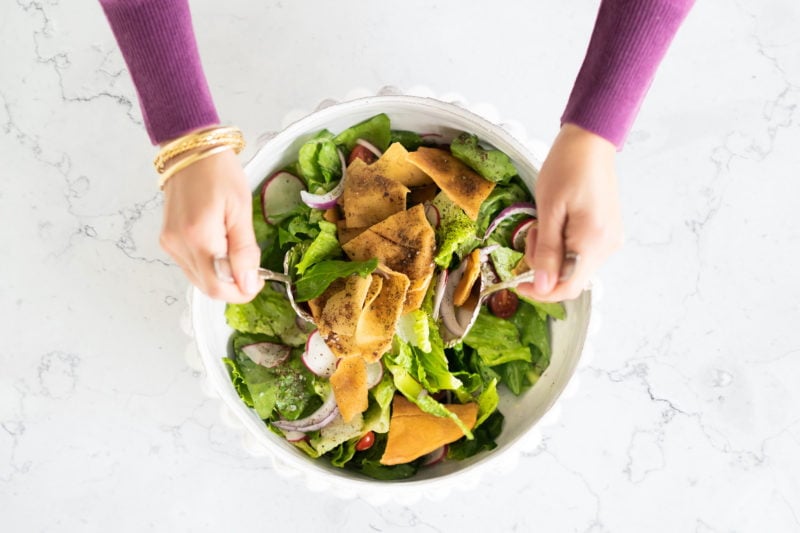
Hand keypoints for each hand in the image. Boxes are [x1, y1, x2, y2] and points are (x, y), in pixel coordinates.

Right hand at [159, 147, 263, 301]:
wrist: (191, 150)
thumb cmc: (219, 173)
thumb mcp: (241, 209)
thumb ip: (244, 251)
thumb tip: (249, 284)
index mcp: (198, 237)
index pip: (217, 287)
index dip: (241, 292)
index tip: (259, 281)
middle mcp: (178, 245)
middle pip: (207, 288)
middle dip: (233, 286)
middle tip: (252, 269)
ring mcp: (169, 244)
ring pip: (199, 279)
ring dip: (222, 276)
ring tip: (237, 252)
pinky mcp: (167, 239)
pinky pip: (191, 266)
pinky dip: (210, 265)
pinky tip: (221, 247)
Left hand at [517, 123, 622, 301]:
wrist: (589, 141)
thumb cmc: (566, 168)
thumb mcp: (548, 210)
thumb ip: (546, 252)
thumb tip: (542, 287)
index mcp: (594, 242)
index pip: (568, 288)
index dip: (541, 292)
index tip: (518, 283)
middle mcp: (608, 247)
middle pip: (569, 278)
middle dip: (543, 265)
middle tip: (532, 233)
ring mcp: (610, 240)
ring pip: (573, 266)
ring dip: (551, 254)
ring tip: (543, 224)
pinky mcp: (606, 232)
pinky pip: (579, 252)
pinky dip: (562, 245)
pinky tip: (556, 223)